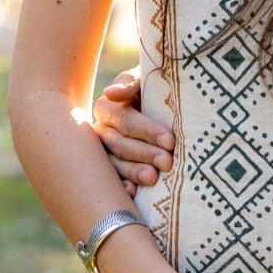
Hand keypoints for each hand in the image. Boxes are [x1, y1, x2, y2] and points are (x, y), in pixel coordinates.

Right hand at [92, 68, 174, 195]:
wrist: (163, 103)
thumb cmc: (156, 89)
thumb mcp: (148, 80)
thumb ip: (131, 83)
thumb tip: (111, 93)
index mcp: (108, 106)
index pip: (126, 120)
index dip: (148, 131)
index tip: (171, 141)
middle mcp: (101, 129)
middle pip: (120, 144)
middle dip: (145, 153)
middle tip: (167, 162)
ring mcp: (103, 152)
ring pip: (114, 163)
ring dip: (134, 171)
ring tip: (153, 178)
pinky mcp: (109, 169)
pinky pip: (111, 180)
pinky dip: (122, 185)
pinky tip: (133, 192)